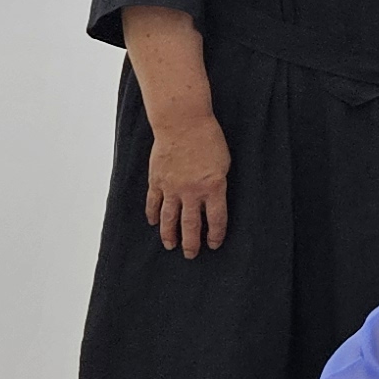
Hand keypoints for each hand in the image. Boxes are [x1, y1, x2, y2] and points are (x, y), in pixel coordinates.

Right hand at [145, 116, 230, 257]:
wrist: (182, 123)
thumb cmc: (208, 139)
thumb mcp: (224, 164)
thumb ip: (218, 185)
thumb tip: (213, 202)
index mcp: (213, 188)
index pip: (216, 220)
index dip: (215, 235)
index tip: (213, 244)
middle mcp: (192, 192)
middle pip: (191, 225)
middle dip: (191, 243)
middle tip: (191, 255)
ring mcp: (172, 187)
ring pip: (169, 219)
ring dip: (169, 235)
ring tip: (170, 246)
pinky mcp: (157, 180)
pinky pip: (153, 202)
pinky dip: (153, 214)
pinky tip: (154, 223)